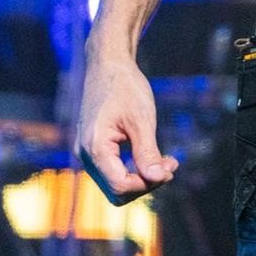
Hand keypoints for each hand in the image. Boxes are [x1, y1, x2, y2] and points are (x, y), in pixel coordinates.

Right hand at [77, 49, 178, 205]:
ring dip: (141, 178)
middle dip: (146, 183)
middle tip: (170, 165)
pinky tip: (152, 158)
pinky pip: (112, 172)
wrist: (108, 65)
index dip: (148, 183)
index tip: (170, 167)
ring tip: (166, 162)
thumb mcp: (142, 119)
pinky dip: (133, 170)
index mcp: (95, 147)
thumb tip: (159, 179)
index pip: (121, 185)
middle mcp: (85, 155)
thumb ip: (148, 152)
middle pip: (117, 190)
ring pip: (115, 185)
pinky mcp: (93, 149)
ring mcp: (87, 153)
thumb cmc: (125, 86)